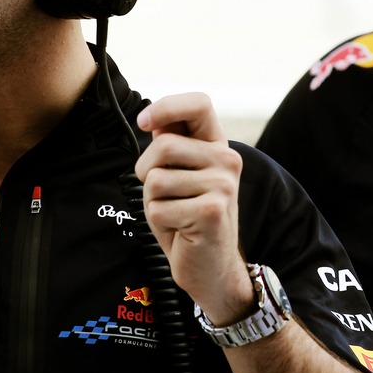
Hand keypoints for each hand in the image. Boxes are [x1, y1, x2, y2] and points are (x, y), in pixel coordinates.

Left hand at [134, 92, 253, 323]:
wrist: (211, 268)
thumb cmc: (189, 219)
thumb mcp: (179, 177)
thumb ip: (171, 148)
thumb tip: (152, 120)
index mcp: (218, 147)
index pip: (199, 104)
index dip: (167, 106)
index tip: (144, 122)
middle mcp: (227, 161)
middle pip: (162, 146)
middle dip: (147, 172)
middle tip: (163, 195)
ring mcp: (223, 186)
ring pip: (156, 180)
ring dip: (154, 202)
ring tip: (176, 214)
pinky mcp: (212, 211)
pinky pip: (158, 208)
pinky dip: (159, 223)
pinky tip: (181, 230)